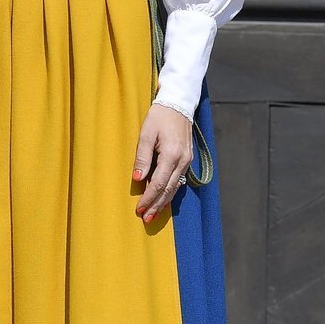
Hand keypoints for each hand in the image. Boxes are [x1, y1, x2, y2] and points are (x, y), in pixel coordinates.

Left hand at [132, 102, 192, 221]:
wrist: (178, 104)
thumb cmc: (159, 117)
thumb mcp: (145, 134)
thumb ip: (142, 157)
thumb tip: (137, 179)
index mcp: (171, 155)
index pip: (158, 183)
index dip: (148, 198)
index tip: (138, 209)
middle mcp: (182, 161)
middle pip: (169, 190)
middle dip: (156, 205)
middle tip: (146, 219)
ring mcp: (187, 161)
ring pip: (175, 188)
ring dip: (164, 202)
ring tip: (154, 214)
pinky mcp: (187, 160)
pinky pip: (179, 181)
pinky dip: (170, 192)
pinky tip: (163, 200)